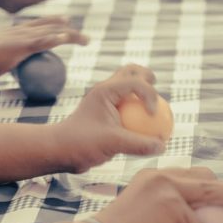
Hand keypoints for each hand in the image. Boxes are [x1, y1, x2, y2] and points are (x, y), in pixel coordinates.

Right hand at [0, 17, 88, 79]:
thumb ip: (3, 62)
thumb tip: (3, 69)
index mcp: (15, 31)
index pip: (38, 24)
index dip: (53, 22)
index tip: (65, 22)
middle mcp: (22, 30)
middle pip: (50, 25)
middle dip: (68, 28)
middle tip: (82, 35)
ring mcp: (24, 36)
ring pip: (53, 32)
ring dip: (72, 35)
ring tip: (86, 40)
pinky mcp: (24, 44)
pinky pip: (45, 41)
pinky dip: (58, 39)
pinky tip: (69, 39)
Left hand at [53, 65, 167, 171]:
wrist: (59, 150)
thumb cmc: (81, 144)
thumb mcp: (112, 144)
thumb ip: (139, 144)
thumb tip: (163, 146)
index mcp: (105, 91)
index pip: (136, 82)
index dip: (151, 95)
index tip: (154, 115)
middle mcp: (106, 91)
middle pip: (132, 71)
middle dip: (148, 78)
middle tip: (158, 95)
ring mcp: (106, 101)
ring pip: (129, 86)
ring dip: (144, 93)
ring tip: (155, 111)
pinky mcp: (107, 114)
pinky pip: (128, 107)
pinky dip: (139, 112)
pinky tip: (149, 130)